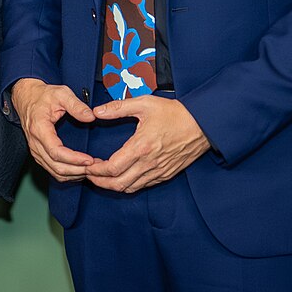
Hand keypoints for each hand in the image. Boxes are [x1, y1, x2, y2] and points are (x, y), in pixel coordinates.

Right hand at [8, 77, 95, 181]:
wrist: (26, 98)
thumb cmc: (43, 96)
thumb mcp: (61, 93)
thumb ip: (76, 105)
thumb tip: (91, 117)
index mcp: (39, 129)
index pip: (56, 152)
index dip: (74, 159)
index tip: (90, 159)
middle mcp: (35, 143)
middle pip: (56, 166)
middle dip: (78, 170)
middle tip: (96, 167)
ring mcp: (35, 150)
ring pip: (54, 171)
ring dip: (74, 174)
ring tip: (91, 169)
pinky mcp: (38, 153)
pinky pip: (52, 170)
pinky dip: (67, 174)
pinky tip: (80, 170)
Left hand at [85, 95, 208, 192]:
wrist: (203, 124)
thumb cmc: (175, 113)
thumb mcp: (144, 104)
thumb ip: (118, 107)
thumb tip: (97, 111)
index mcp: (141, 147)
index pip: (112, 168)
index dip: (96, 171)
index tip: (88, 166)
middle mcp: (149, 163)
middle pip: (118, 184)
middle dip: (100, 183)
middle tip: (89, 176)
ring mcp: (159, 171)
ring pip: (131, 188)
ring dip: (114, 186)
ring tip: (102, 178)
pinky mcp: (167, 174)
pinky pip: (144, 186)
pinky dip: (129, 185)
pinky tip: (123, 177)